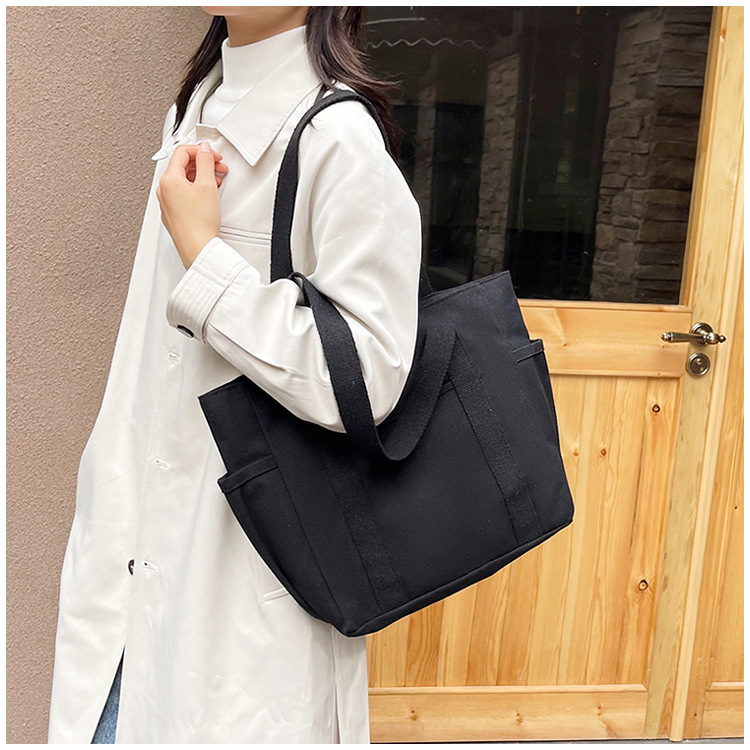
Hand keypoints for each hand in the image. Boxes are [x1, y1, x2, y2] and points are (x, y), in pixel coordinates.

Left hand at [156, 142, 229, 268]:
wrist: (198, 248)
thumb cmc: (199, 223)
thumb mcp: (207, 185)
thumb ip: (205, 161)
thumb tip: (204, 150)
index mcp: (168, 180)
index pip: (182, 152)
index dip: (200, 150)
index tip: (213, 155)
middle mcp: (164, 191)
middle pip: (182, 166)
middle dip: (202, 164)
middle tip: (218, 167)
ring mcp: (167, 203)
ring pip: (183, 181)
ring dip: (200, 177)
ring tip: (216, 182)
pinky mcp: (174, 214)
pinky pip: (183, 195)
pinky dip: (196, 190)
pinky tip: (208, 196)